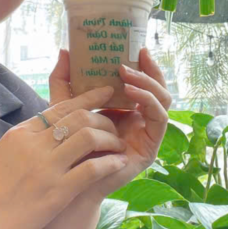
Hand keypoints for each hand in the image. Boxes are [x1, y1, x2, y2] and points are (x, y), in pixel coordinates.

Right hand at [0, 84, 127, 228]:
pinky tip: (119, 164)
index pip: (61, 106)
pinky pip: (92, 169)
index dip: (88, 97)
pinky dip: (110, 163)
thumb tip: (53, 127)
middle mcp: (35, 144)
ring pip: (89, 137)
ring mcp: (46, 167)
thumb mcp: (6, 152)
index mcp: (22, 132)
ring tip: (119, 146)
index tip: (107, 93)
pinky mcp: (56, 192)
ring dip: (110, 139)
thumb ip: (30, 138)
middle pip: (79, 117)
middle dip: (103, 118)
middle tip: (115, 126)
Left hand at [49, 48, 170, 201]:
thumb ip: (65, 80)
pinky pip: (159, 120)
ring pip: (162, 101)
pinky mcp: (150, 148)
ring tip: (127, 74)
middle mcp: (141, 120)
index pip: (145, 83)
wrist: (68, 181)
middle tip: (136, 55)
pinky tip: (131, 93)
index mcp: (127, 110)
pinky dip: (147, 102)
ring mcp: (148, 134)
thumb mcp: (66, 106)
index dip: (145, 65)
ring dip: (148, 83)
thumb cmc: (68, 146)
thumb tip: (65, 50)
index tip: (136, 47)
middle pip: (159, 89)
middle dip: (150, 70)